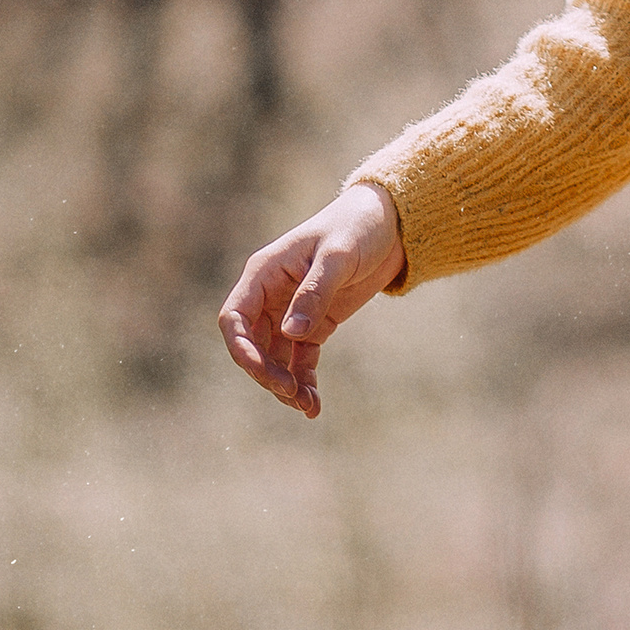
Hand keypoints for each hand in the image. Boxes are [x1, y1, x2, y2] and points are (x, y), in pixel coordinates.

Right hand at [218, 182, 404, 418]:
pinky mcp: (314, 324)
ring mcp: (291, 312)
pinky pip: (300, 359)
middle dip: (266, 374)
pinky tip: (314, 405)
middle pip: (253, 345)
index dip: (241, 349)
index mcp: (265, 273)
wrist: (393, 223)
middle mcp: (271, 295)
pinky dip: (304, 381)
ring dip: (285, 385)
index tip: (261, 372)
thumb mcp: (339, 255)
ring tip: (307, 406)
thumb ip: (315, 290)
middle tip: (291, 393)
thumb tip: (290, 333)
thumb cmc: (359, 226)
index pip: (235, 318)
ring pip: (275, 358)